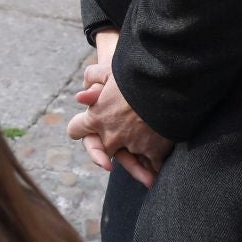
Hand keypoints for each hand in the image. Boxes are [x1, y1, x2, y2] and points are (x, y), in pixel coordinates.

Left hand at [67, 31, 172, 186]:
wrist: (166, 84)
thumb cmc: (135, 75)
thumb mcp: (109, 70)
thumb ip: (92, 76)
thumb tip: (83, 90)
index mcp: (96, 117)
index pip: (76, 131)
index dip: (80, 129)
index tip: (87, 128)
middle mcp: (111, 136)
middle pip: (102, 150)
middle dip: (107, 149)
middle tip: (115, 150)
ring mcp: (132, 145)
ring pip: (130, 159)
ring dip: (136, 164)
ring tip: (144, 171)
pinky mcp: (153, 151)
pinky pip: (153, 165)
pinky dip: (155, 167)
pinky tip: (158, 167)